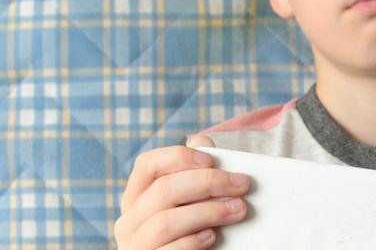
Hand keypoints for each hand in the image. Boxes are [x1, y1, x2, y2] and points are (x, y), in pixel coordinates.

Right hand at [114, 136, 249, 248]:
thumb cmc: (187, 230)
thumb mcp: (189, 200)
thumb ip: (194, 172)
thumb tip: (202, 141)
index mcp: (136, 197)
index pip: (147, 164)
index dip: (179, 157)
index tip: (211, 160)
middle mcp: (129, 221)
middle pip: (164, 190)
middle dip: (208, 182)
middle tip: (241, 184)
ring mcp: (136, 246)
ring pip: (166, 221)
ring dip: (209, 211)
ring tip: (238, 209)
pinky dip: (195, 241)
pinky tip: (213, 235)